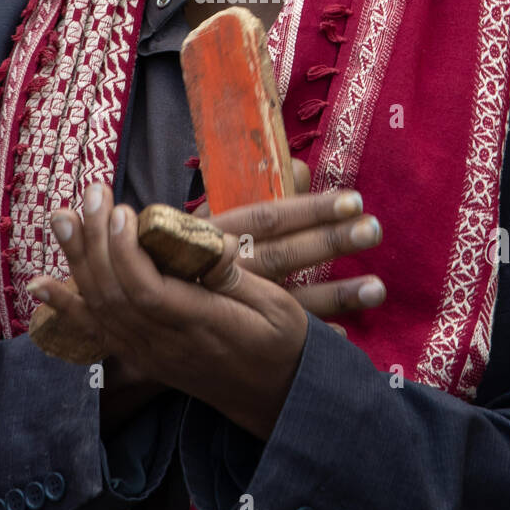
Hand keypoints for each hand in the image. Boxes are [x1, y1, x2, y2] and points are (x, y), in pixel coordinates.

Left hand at [29, 181, 312, 438]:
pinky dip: (66, 306)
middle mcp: (167, 344)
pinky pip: (97, 331)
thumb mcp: (278, 308)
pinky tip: (39, 286)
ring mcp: (150, 353)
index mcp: (204, 326)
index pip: (149, 292)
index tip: (124, 211)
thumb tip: (209, 244)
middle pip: (114, 294)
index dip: (127, 253)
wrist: (277, 398)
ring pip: (100, 307)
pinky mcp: (142, 356)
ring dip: (77, 259)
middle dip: (95, 240)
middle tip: (90, 194)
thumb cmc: (282, 343)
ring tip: (62, 216)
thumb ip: (238, 278)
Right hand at [195, 158, 385, 338]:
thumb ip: (255, 193)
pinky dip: (314, 339)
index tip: (351, 199)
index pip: (267, 217)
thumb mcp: (209, 220)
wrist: (131, 315)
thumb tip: (300, 168)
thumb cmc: (178, 256)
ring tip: (378, 288)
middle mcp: (223, 273)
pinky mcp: (238, 339)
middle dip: (329, 243)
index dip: (309, 209)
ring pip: (289, 302)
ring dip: (336, 295)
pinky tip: (346, 337)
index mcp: (214, 236)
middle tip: (373, 230)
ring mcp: (231, 310)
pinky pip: (282, 342)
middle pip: (283, 255)